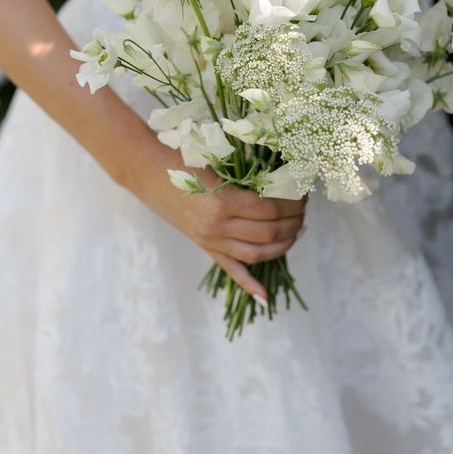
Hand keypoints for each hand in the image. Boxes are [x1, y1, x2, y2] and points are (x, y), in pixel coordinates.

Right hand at [129, 149, 306, 301]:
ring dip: (284, 245)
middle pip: (268, 232)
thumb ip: (246, 173)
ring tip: (298, 230)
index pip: (270, 208)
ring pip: (257, 254)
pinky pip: (231, 269)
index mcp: (222, 201)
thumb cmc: (183, 157)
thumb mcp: (216, 160)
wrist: (148, 172)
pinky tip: (265, 296)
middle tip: (305, 208)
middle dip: (293, 221)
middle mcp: (217, 226)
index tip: (303, 191)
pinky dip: (249, 284)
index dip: (292, 201)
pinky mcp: (205, 247)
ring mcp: (211, 240)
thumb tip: (283, 177)